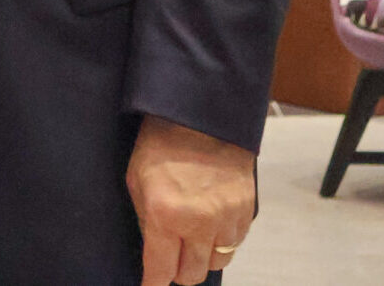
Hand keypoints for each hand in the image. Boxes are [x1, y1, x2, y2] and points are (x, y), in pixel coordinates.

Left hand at [126, 115, 254, 284]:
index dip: (153, 283)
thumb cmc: (161, 142)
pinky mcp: (246, 212)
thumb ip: (144, 219)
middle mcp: (198, 222)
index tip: (149, 285)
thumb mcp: (137, 177)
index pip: (161, 271)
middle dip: (178, 270)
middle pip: (192, 275)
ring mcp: (226, 219)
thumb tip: (154, 251)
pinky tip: (210, 220)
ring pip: (215, 262)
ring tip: (191, 235)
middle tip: (170, 257)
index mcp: (165, 213)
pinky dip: (221, 239)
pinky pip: (234, 243)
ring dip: (201, 255)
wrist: (202, 114)